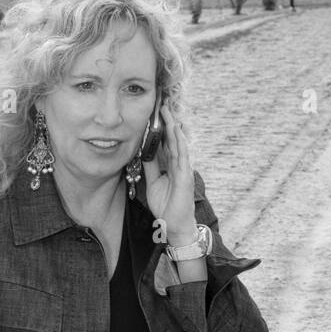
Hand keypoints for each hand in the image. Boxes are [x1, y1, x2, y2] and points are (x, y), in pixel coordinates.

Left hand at [142, 104, 195, 242]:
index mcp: (172, 166)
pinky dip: (179, 143)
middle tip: (162, 105)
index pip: (166, 143)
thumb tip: (144, 153)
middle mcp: (179, 165)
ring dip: (174, 128)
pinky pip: (182, 156)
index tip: (156, 114)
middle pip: (173, 140)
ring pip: (179, 144)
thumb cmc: (167, 206)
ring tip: (168, 113)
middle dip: (168, 122)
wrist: (175, 225)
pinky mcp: (185, 177)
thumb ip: (151, 167)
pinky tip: (176, 131)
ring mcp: (184, 170)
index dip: (162, 129)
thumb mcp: (153, 183)